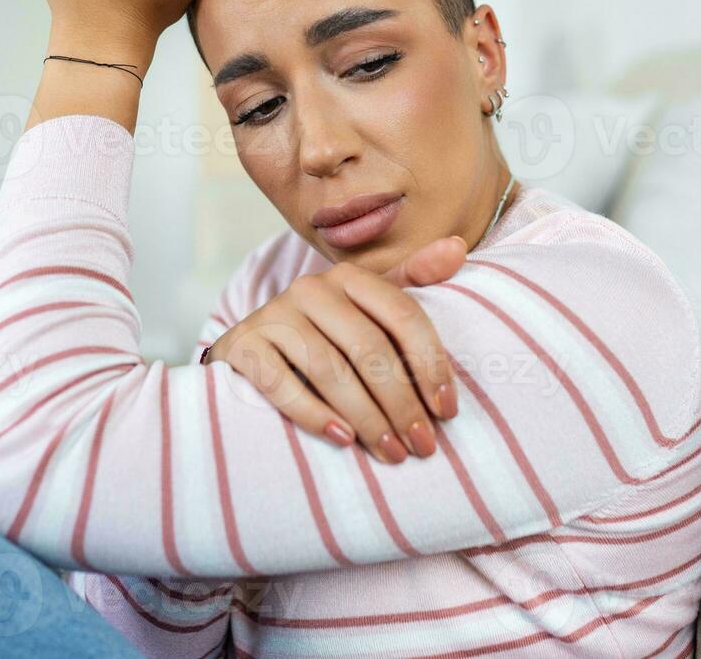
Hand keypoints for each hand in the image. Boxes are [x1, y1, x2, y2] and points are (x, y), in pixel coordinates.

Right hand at [203, 236, 467, 463]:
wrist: (249, 351)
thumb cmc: (324, 336)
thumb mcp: (367, 307)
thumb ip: (412, 280)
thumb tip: (457, 247)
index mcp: (349, 277)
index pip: (403, 317)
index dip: (431, 365)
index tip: (447, 412)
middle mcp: (310, 288)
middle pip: (369, 348)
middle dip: (402, 403)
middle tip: (422, 446)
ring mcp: (272, 316)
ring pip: (330, 370)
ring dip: (368, 418)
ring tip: (391, 453)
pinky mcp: (242, 345)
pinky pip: (281, 384)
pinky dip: (315, 415)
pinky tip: (343, 439)